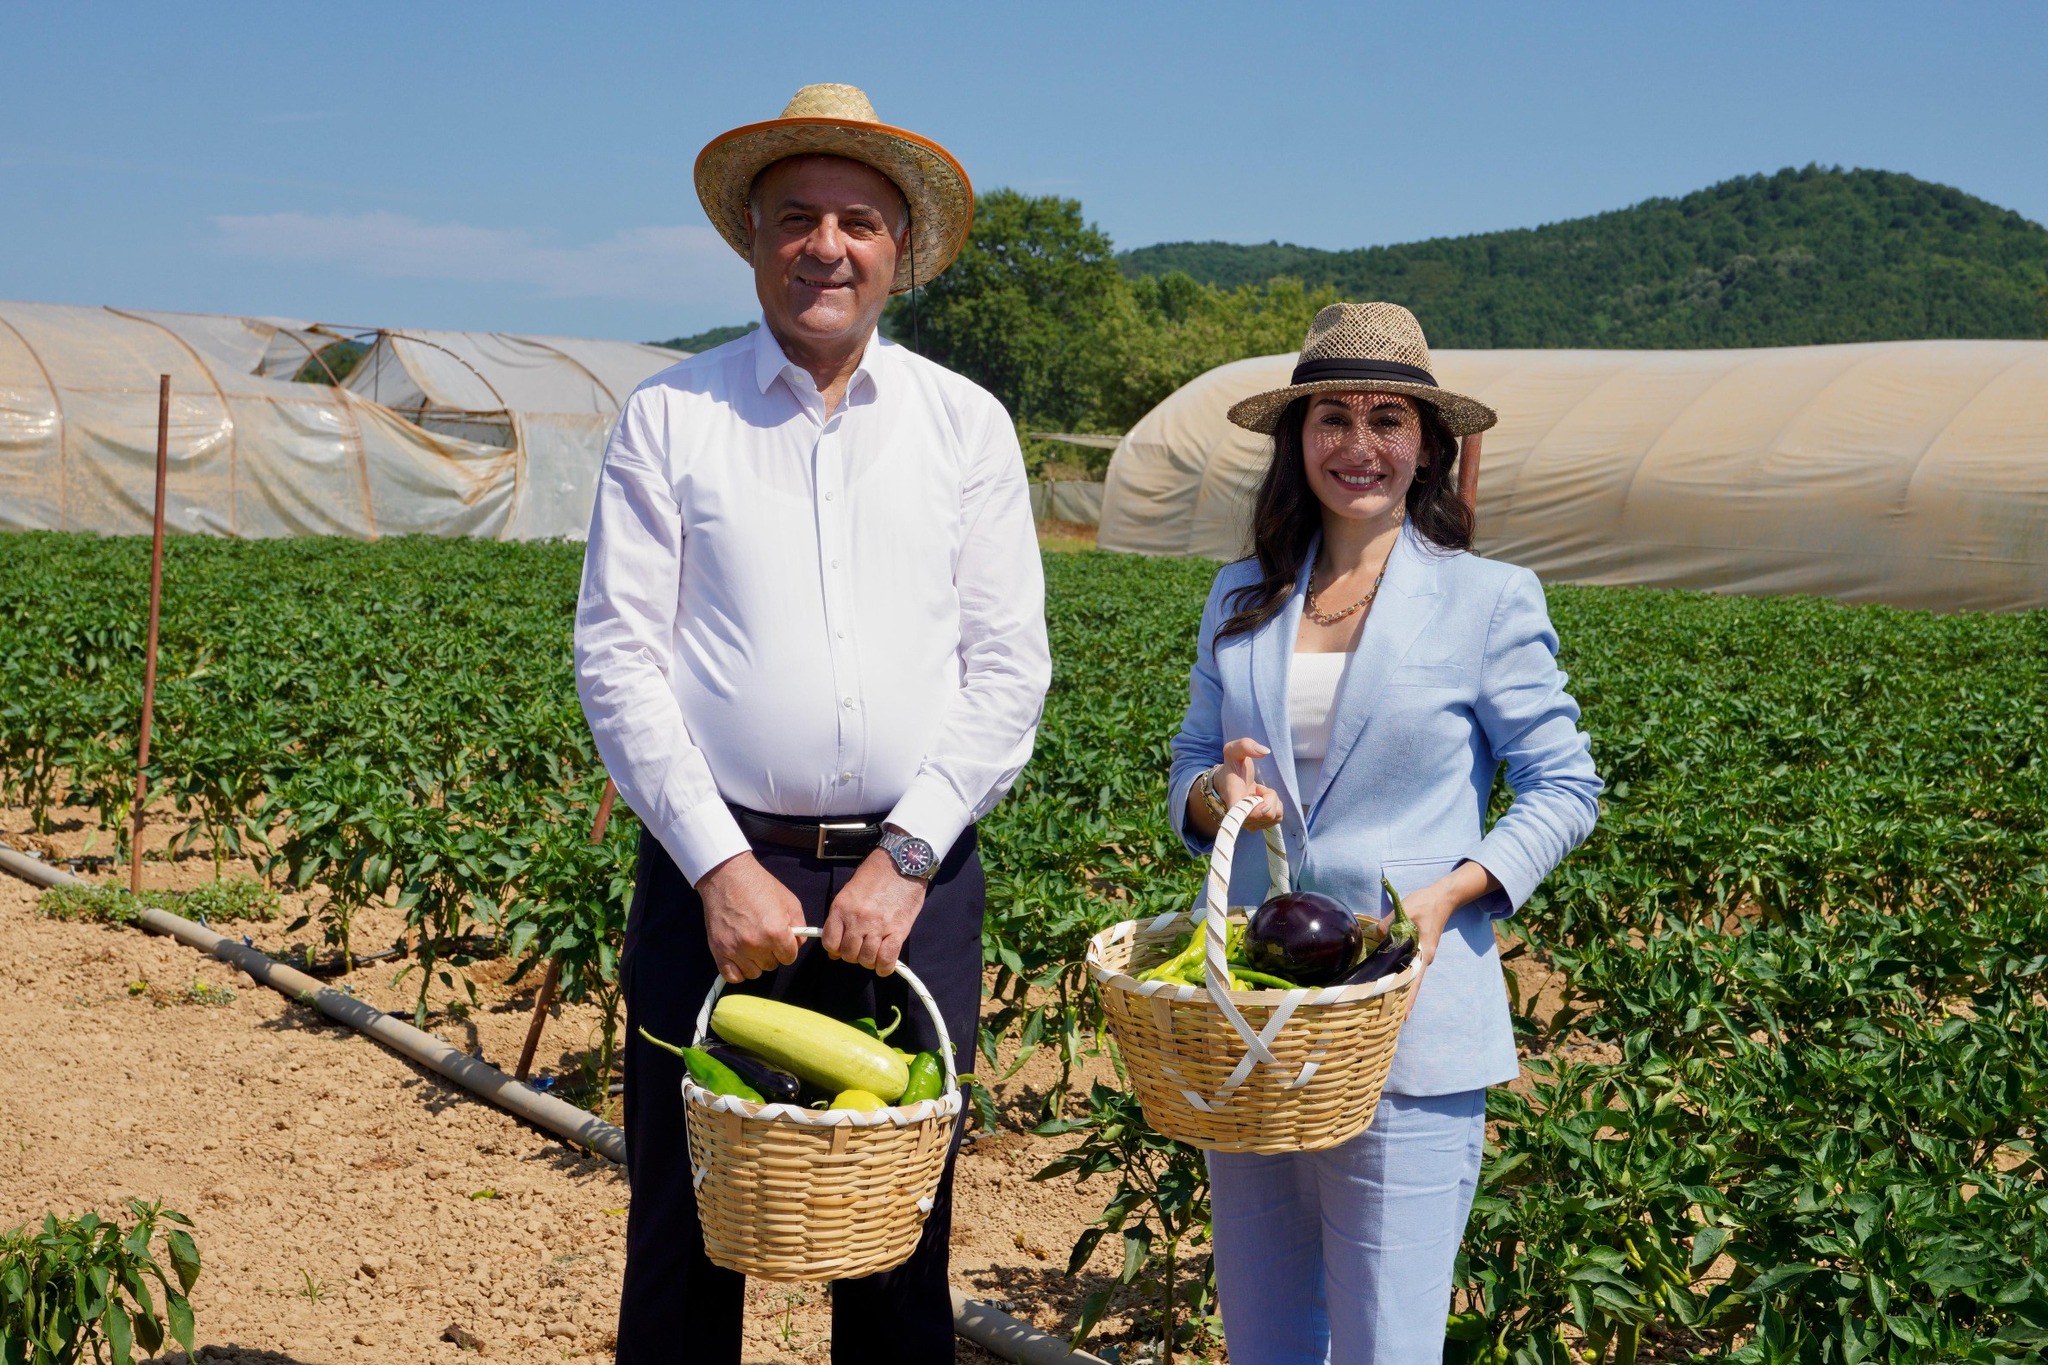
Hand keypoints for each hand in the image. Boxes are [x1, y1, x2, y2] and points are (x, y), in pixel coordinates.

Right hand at [697, 852, 805, 983]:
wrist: (727, 877)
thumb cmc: (759, 886)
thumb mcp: (789, 901)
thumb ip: (799, 925)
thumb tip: (798, 944)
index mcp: (776, 933)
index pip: (789, 958)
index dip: (788, 948)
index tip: (781, 939)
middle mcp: (756, 945)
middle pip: (772, 965)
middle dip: (772, 953)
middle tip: (765, 937)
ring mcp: (735, 950)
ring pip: (754, 973)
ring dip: (756, 962)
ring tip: (752, 945)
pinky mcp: (718, 951)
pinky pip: (733, 976)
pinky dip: (738, 971)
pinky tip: (740, 958)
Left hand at [822, 845, 927, 975]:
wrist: (903, 862)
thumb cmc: (876, 874)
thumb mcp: (850, 891)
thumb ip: (841, 917)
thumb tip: (835, 946)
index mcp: (842, 908)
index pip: (830, 943)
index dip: (835, 949)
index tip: (842, 947)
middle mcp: (857, 920)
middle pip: (848, 954)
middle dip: (853, 955)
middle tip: (861, 948)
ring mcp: (878, 927)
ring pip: (866, 959)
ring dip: (868, 960)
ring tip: (874, 952)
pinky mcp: (898, 931)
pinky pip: (886, 959)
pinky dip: (884, 967)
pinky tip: (884, 965)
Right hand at [1215, 737, 1283, 830]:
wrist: (1228, 783)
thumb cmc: (1232, 768)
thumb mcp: (1234, 750)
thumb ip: (1246, 745)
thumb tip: (1265, 751)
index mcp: (1232, 799)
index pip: (1244, 815)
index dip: (1257, 809)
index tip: (1258, 793)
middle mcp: (1240, 818)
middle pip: (1268, 813)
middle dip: (1269, 796)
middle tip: (1258, 788)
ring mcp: (1250, 824)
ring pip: (1275, 816)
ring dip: (1272, 801)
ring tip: (1258, 793)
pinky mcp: (1259, 826)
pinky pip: (1278, 818)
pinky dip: (1275, 807)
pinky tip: (1262, 800)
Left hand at [1394, 860, 1499, 1020]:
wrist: (1442, 896)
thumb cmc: (1426, 904)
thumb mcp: (1406, 910)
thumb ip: (1389, 923)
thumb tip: (1376, 935)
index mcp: (1424, 952)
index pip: (1415, 981)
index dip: (1409, 999)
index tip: (1404, 1017)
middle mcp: (1424, 957)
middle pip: (1412, 984)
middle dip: (1402, 1000)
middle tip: (1388, 1017)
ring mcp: (1421, 954)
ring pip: (1409, 976)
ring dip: (1399, 989)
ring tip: (1386, 1004)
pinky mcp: (1417, 948)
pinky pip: (1407, 966)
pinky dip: (1399, 975)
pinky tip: (1388, 980)